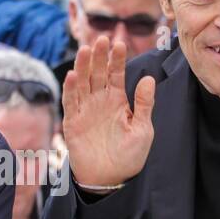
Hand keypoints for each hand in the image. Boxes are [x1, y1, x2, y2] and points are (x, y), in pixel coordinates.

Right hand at [62, 35, 155, 186]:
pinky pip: (70, 103)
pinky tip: (73, 76)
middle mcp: (99, 101)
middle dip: (99, 57)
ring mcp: (85, 111)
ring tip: (85, 50)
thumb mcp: (142, 130)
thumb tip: (148, 79)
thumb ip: (144, 105)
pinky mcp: (72, 123)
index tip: (120, 43)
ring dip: (83, 67)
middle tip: (101, 39)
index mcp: (117, 100)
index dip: (117, 59)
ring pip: (82, 83)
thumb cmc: (129, 156)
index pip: (116, 74)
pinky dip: (70, 89)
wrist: (110, 179)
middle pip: (97, 73)